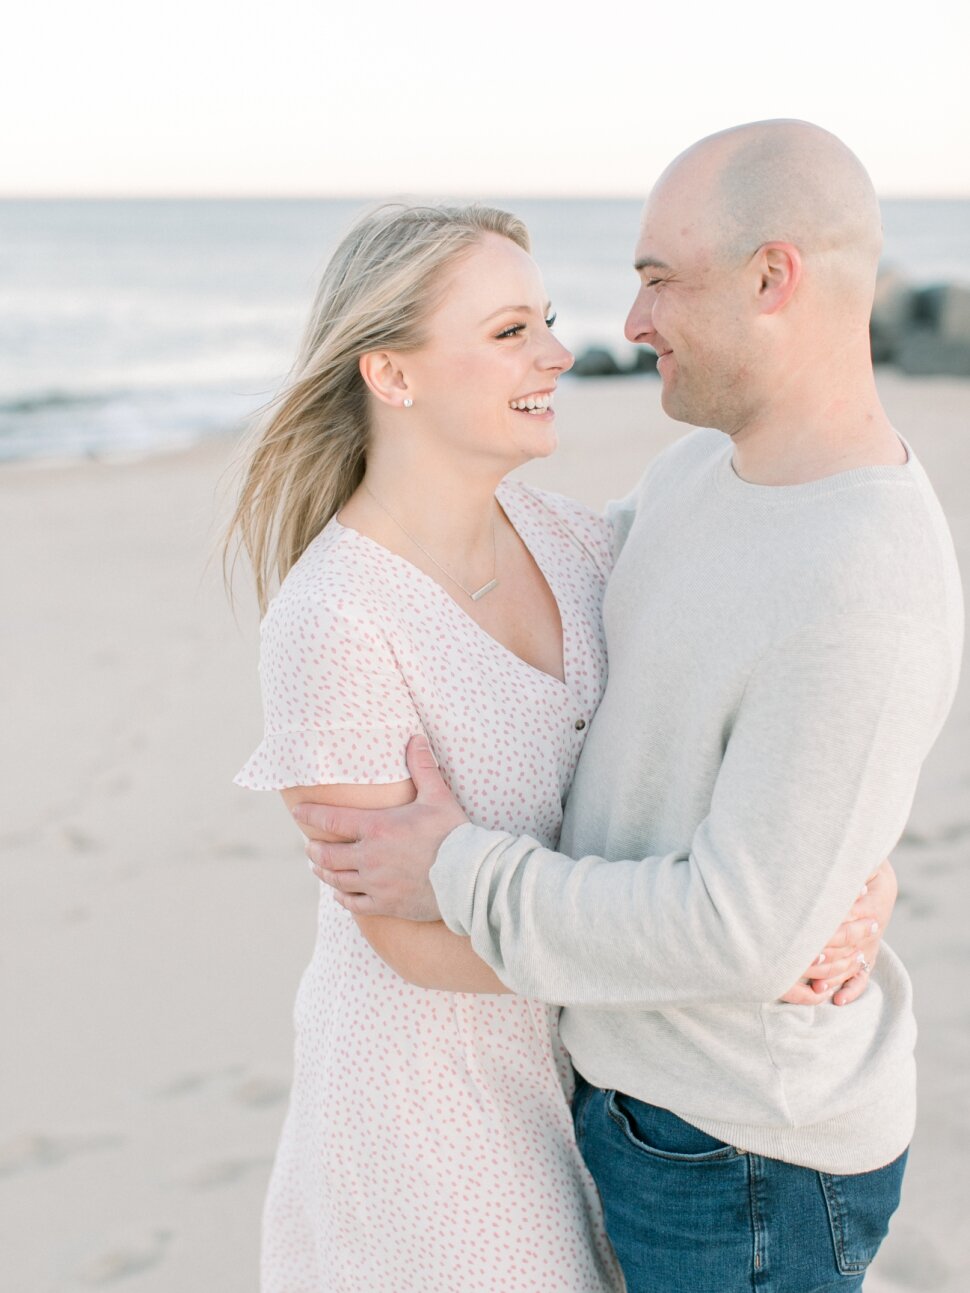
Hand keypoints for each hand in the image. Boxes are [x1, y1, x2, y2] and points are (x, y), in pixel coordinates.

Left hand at [297, 736, 467, 919]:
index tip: (297, 811)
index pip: (331, 819)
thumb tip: (416, 738)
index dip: (310, 814)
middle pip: (327, 854)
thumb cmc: (454, 835)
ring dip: (323, 871)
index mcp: (378, 828)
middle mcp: (370, 857)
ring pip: (336, 879)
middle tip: (309, 844)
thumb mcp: (438, 797)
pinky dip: (342, 896)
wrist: (470, 877)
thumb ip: (422, 767)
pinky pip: (353, 903)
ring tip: (318, 865)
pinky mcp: (385, 905)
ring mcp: (376, 884)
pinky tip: (339, 892)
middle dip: (314, 848)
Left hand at [780, 858, 896, 1005]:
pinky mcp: (867, 955)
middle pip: (847, 947)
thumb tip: (831, 871)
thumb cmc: (863, 868)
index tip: (807, 935)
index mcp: (870, 905)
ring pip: (851, 965)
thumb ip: (847, 871)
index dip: (828, 928)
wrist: (880, 880)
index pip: (847, 919)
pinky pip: (862, 977)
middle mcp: (871, 929)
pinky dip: (851, 989)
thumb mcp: (861, 864)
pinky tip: (838, 1000)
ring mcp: (869, 945)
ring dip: (833, 976)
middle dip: (825, 955)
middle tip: (802, 963)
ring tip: (814, 987)